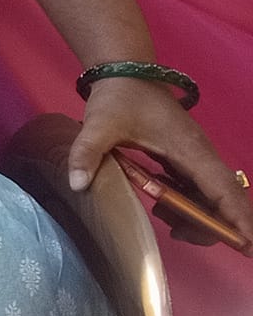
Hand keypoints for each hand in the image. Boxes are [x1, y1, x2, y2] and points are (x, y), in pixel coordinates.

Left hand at [71, 77, 252, 252]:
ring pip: (212, 194)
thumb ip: (86, 153)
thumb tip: (78, 184)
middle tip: (185, 238)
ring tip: (169, 225)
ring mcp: (195, 155)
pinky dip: (189, 204)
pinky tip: (164, 210)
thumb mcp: (98, 125)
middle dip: (217, 224)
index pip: (223, 189)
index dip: (236, 217)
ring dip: (199, 215)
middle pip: (224, 197)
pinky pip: (198, 187)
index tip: (247, 243)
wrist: (125, 72)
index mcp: (189, 149)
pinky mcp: (186, 156)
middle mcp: (200, 154)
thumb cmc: (118, 98)